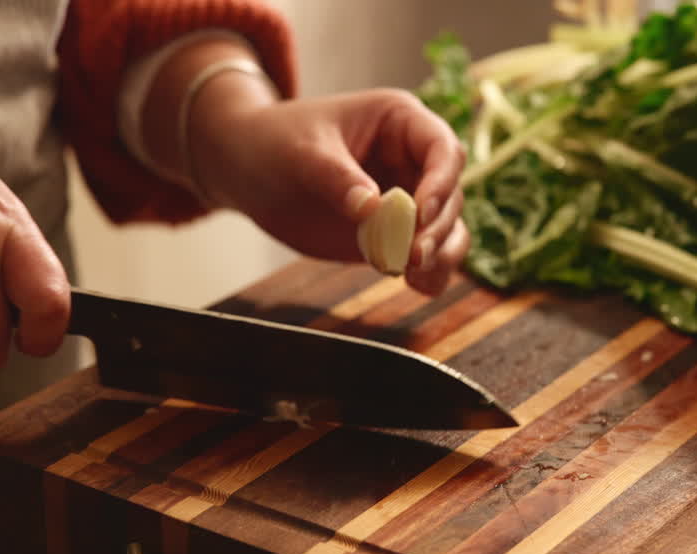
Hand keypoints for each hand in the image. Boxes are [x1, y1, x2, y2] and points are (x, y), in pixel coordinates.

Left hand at [189, 87, 468, 295]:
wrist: (246, 169)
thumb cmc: (273, 143)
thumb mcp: (301, 154)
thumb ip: (338, 180)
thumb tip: (374, 209)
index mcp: (400, 122)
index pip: (442, 149)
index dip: (440, 183)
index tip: (419, 216)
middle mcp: (413, 160)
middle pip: (450, 194)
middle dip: (436, 228)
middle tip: (411, 255)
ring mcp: (406, 198)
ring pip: (448, 228)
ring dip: (441, 255)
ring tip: (415, 278)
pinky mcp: (394, 233)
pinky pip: (427, 254)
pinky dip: (430, 273)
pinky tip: (418, 288)